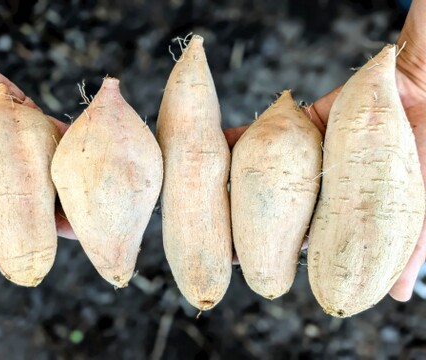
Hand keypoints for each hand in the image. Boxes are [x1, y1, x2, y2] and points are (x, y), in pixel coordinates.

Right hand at [0, 44, 73, 258]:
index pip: (22, 210)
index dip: (44, 224)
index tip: (67, 238)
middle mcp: (8, 164)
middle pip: (44, 188)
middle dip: (68, 203)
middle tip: (94, 218)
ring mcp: (20, 139)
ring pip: (53, 161)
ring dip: (76, 175)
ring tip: (99, 191)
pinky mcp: (28, 115)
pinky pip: (53, 129)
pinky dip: (69, 139)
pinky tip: (90, 154)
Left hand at [224, 0, 425, 301]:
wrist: (415, 89)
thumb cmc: (421, 148)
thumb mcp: (417, 201)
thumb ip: (410, 244)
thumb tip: (398, 295)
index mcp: (337, 208)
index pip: (300, 237)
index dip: (273, 252)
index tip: (249, 267)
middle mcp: (313, 184)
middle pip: (272, 209)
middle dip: (243, 227)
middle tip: (218, 246)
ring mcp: (300, 154)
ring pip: (259, 174)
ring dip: (230, 187)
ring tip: (201, 205)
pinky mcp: (293, 123)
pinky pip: (261, 133)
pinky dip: (235, 140)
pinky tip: (208, 148)